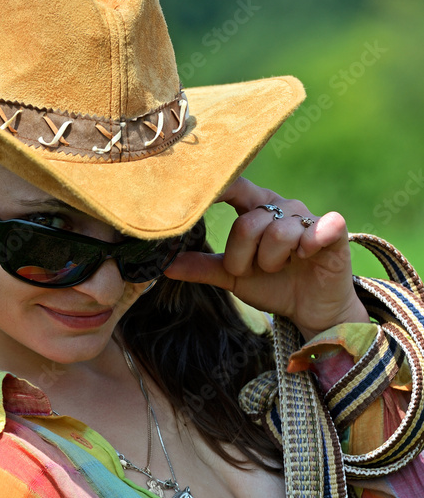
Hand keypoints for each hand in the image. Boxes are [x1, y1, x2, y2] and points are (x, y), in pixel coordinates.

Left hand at [164, 177, 368, 340]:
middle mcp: (280, 206)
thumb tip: (164, 265)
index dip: (217, 187)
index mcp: (255, 209)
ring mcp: (307, 217)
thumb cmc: (273, 284)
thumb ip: (202, 267)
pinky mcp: (332, 232)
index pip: (233, 187)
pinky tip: (308, 253)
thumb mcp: (233, 276)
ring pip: (277, 234)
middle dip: (245, 258)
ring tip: (282, 267)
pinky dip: (310, 242)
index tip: (193, 192)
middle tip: (257, 269)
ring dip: (273, 262)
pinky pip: (321, 227)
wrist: (311, 310)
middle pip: (247, 224)